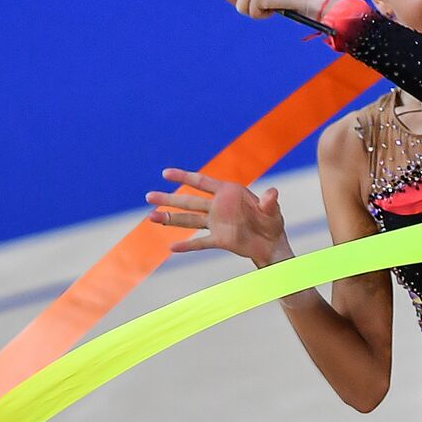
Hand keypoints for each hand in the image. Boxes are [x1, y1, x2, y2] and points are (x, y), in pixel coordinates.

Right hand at [145, 167, 289, 264]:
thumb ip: (269, 202)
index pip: (202, 183)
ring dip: (171, 219)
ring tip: (152, 217)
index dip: (184, 177)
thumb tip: (273, 193)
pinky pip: (200, 243)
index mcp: (229, 193)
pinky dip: (187, 246)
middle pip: (190, 202)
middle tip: (149, 196)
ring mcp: (217, 224)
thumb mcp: (272, 211)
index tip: (165, 173)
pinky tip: (172, 247)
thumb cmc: (272, 222)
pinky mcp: (219, 240)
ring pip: (190, 220)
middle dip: (169, 199)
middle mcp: (219, 207)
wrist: (272, 243)